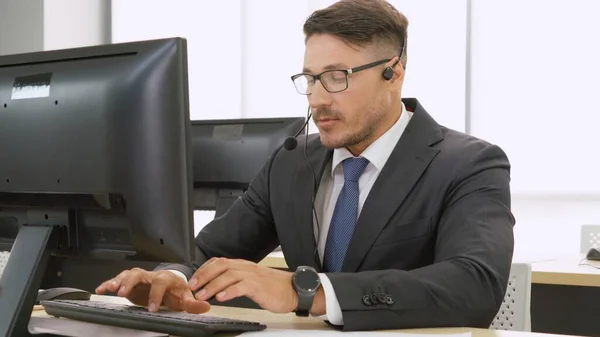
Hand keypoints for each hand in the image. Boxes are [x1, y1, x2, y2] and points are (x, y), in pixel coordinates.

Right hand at [95, 268, 209, 312]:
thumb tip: (205, 306)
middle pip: (139, 273)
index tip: (153, 308)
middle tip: (124, 293)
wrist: (170, 286)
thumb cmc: (177, 292)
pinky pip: (118, 280)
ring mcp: (140, 278)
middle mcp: (151, 275)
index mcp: (166, 278)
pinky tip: (101, 289)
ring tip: (109, 289)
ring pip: (128, 274)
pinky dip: (109, 283)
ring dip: (118, 281)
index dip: (156, 294)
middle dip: (131, 282)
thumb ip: (194, 303)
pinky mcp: (131, 283)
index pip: (160, 283)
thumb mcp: (186, 298)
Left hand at [189, 258, 297, 313]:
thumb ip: (237, 281)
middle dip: (204, 276)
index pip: (219, 261)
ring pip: (228, 276)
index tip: (193, 280)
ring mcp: (253, 276)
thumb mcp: (252, 281)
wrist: (294, 290)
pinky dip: (229, 291)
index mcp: (243, 265)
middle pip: (220, 265)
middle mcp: (246, 267)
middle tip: (192, 287)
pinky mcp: (259, 286)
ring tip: (201, 296)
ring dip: (212, 286)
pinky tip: (221, 298)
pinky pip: (242, 286)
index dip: (204, 269)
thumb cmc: (274, 288)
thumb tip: (218, 287)